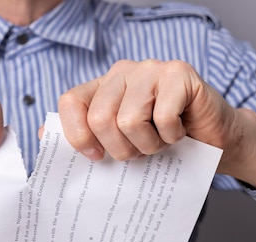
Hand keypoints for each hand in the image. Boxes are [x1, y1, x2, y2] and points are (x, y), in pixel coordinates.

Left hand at [57, 59, 255, 187]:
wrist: (213, 142)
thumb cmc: (162, 143)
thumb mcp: (118, 143)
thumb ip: (84, 137)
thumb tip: (43, 135)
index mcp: (102, 87)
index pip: (70, 102)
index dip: (77, 135)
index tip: (94, 156)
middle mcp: (123, 72)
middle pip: (100, 118)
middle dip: (120, 149)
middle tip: (139, 151)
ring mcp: (151, 69)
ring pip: (129, 120)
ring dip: (148, 145)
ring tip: (160, 141)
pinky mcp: (179, 74)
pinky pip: (162, 117)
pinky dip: (171, 136)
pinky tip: (180, 131)